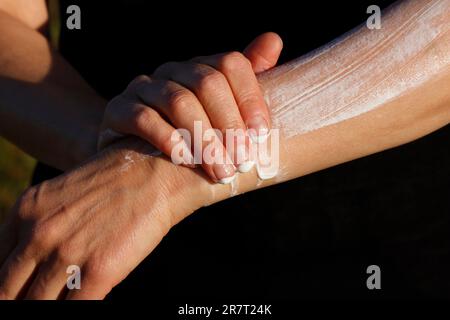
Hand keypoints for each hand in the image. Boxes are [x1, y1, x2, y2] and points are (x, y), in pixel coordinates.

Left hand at [0, 138, 204, 298]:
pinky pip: (73, 310)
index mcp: (24, 211)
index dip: (7, 286)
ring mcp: (66, 254)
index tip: (20, 291)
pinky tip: (84, 301)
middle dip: (19, 299)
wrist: (158, 172)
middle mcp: (38, 234)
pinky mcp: (98, 271)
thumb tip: (35, 262)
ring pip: (35, 305)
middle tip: (34, 299)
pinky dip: (75, 311)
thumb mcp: (63, 196)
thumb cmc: (118, 182)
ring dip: (45, 306)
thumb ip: (41, 226)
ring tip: (60, 302)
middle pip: (7, 291)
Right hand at [98, 33, 282, 183]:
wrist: (140, 157)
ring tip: (221, 171)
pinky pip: (144, 119)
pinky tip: (187, 162)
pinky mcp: (118, 109)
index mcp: (201, 68)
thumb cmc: (192, 137)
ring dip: (205, 141)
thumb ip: (247, 82)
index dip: (250, 98)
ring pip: (179, 102)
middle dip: (229, 126)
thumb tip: (274, 39)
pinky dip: (170, 141)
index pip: (231, 65)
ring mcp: (144, 88)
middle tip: (242, 162)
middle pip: (207, 83)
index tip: (262, 135)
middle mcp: (172, 71)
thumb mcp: (223, 113)